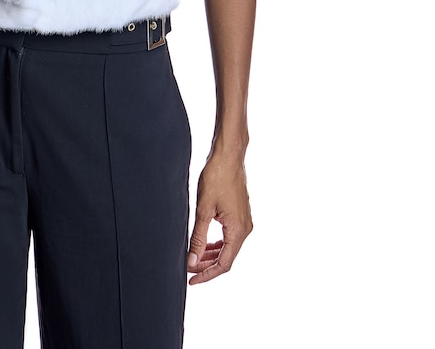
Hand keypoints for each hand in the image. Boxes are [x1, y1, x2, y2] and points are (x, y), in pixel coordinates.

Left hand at [187, 149, 252, 284]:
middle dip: (207, 266)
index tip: (191, 279)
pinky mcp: (240, 214)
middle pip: (227, 258)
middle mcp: (245, 229)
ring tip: (194, 258)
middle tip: (188, 268)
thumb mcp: (204, 209)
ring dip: (212, 255)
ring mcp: (244, 221)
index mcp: (238, 231)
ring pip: (228, 247)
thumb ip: (198, 237)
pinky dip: (217, 244)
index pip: (224, 264)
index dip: (207, 274)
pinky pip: (229, 237)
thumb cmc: (216, 177)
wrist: (228, 155)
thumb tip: (193, 260)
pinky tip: (205, 243)